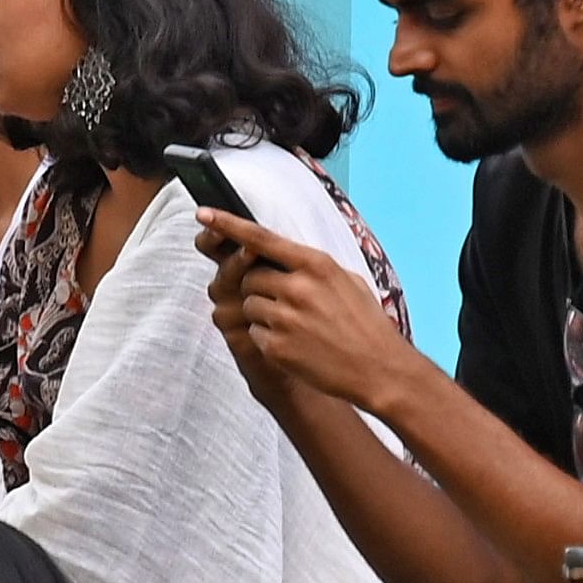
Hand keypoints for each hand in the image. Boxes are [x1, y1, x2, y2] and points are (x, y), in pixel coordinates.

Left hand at [202, 211, 408, 411]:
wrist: (379, 369)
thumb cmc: (366, 323)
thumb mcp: (347, 281)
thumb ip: (311, 267)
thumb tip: (281, 256)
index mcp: (316, 265)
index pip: (262, 238)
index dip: (228, 224)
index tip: (203, 212)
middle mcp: (297, 288)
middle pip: (250, 278)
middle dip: (260, 288)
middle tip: (285, 303)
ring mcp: (285, 319)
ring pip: (249, 306)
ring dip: (264, 315)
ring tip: (297, 327)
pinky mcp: (277, 347)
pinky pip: (254, 334)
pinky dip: (269, 339)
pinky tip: (296, 345)